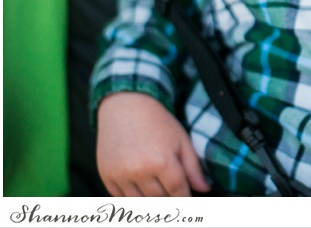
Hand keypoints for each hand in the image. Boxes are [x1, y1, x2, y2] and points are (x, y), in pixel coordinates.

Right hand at [96, 92, 210, 195]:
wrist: (125, 106)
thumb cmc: (158, 122)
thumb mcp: (181, 140)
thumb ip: (193, 168)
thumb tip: (204, 189)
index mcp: (162, 162)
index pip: (178, 193)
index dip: (185, 198)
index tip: (188, 199)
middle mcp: (139, 171)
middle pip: (159, 199)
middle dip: (170, 198)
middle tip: (174, 192)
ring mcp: (120, 175)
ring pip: (140, 202)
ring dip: (151, 200)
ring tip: (158, 189)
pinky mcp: (106, 176)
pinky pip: (121, 199)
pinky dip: (133, 198)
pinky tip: (140, 187)